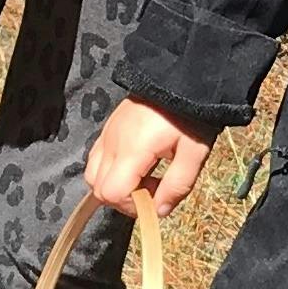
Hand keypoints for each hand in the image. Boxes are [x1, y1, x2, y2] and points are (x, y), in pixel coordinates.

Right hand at [86, 99, 214, 216]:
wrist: (183, 75)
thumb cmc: (191, 115)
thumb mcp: (194, 153)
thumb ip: (177, 186)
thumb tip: (159, 213)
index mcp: (131, 150)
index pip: (112, 193)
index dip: (132, 205)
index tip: (157, 195)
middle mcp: (112, 142)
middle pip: (99, 189)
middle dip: (124, 198)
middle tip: (152, 188)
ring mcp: (107, 133)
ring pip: (93, 174)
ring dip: (115, 185)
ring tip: (144, 176)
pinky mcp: (109, 126)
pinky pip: (97, 157)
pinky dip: (110, 170)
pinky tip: (136, 163)